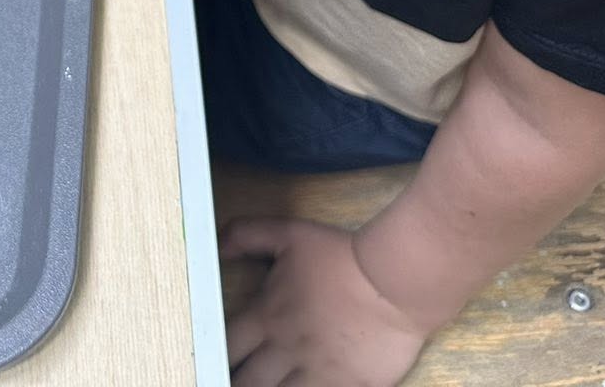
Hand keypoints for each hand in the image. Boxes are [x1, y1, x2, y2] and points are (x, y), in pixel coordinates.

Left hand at [223, 219, 431, 386]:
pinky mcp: (346, 386)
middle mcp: (284, 349)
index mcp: (265, 315)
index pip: (224, 346)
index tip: (209, 361)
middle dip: (233, 383)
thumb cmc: (340, 256)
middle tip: (230, 380)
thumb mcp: (288, 234)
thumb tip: (214, 247)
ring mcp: (315, 372)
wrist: (395, 281)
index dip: (213, 356)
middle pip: (243, 381)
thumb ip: (246, 236)